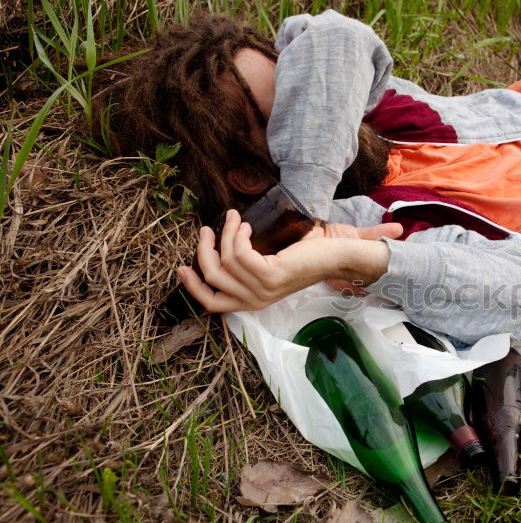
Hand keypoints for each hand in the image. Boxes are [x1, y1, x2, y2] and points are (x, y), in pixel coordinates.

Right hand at [177, 210, 401, 311]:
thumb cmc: (306, 254)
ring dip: (224, 234)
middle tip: (206, 229)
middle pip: (211, 279)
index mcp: (253, 300)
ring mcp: (263, 290)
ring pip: (224, 261)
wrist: (337, 255)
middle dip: (202, 251)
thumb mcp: (270, 262)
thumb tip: (221, 240)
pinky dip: (236, 236)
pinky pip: (238, 254)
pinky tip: (243, 225)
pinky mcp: (271, 275)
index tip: (181, 267)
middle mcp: (256, 300)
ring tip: (232, 219)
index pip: (212, 303)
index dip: (193, 286)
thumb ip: (247, 261)